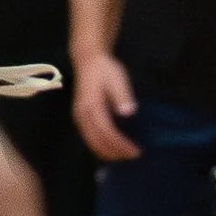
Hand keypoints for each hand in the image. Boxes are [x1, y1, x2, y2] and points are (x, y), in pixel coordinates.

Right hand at [75, 47, 140, 163]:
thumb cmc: (105, 69)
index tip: (136, 150)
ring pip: (92, 144)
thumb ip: (122, 95)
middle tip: (134, 155)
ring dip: (108, 153)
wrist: (87, 60)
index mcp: (92, 105)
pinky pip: (90, 139)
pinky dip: (101, 148)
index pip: (107, 132)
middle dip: (116, 153)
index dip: (121, 144)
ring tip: (126, 155)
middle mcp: (83, 116)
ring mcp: (79, 119)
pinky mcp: (80, 120)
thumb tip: (129, 112)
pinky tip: (114, 148)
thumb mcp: (117, 77)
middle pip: (98, 142)